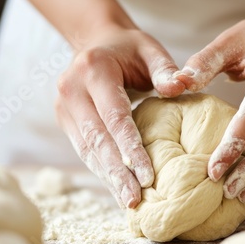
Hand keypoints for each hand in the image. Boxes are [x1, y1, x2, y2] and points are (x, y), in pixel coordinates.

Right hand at [55, 25, 184, 207]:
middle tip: (134, 200)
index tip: (148, 177)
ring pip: (87, 149)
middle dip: (117, 173)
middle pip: (97, 139)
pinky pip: (84, 149)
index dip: (130, 149)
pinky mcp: (65, 120)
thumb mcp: (150, 49)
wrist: (95, 42)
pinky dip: (101, 169)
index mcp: (93, 70)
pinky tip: (116, 187)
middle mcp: (71, 90)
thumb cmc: (129, 49)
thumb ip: (165, 69)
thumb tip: (180, 88)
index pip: (114, 117)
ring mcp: (64, 107)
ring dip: (107, 177)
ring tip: (127, 201)